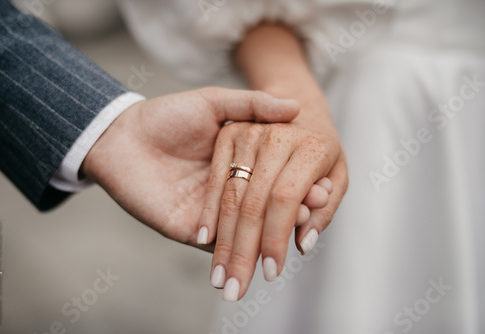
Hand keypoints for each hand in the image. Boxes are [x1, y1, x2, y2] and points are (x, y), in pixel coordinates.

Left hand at [81, 87, 300, 250]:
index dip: (299, 184)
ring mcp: (210, 213)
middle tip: (318, 204)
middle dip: (294, 209)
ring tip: (302, 220)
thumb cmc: (166, 116)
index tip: (322, 184)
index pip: (276, 180)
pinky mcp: (190, 229)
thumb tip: (296, 106)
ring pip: (248, 230)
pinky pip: (220, 242)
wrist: (119, 136)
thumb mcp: (214, 103)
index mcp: (237, 164)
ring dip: (274, 230)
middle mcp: (228, 192)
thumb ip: (253, 105)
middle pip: (267, 209)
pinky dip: (243, 241)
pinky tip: (265, 236)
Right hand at [200, 116, 346, 300]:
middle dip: (244, 251)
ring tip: (218, 277)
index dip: (276, 238)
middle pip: (255, 202)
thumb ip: (326, 209)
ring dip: (223, 240)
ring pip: (233, 194)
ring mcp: (249, 134)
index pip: (287, 199)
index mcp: (312, 148)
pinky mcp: (228, 134)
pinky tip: (205, 239)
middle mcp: (278, 138)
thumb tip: (303, 244)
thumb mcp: (339, 173)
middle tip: (234, 290)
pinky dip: (210, 211)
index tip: (271, 273)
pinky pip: (217, 178)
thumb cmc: (324, 147)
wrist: (302, 107)